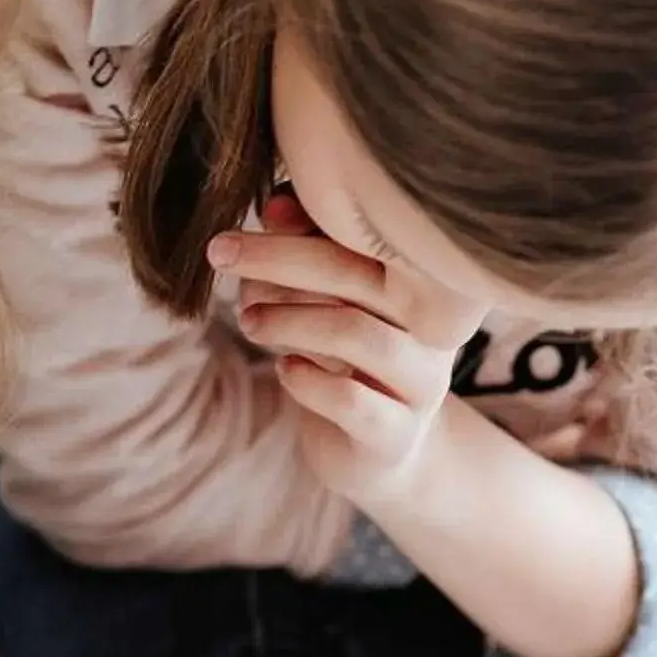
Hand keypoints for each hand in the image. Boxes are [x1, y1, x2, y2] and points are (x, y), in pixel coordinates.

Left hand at [212, 191, 486, 504]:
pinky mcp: (397, 435)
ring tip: (248, 320)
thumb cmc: (345, 355)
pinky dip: (305, 380)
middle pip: (359, 276)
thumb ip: (306, 250)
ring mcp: (423, 383)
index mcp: (427, 281)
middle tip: (221, 253)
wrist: (375, 449)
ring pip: (356, 334)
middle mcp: (435, 326)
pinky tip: (283, 368)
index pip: (371, 234)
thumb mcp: (326, 297)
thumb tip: (273, 206)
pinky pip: (350, 401)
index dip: (311, 218)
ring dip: (288, 320)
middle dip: (279, 259)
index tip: (262, 212)